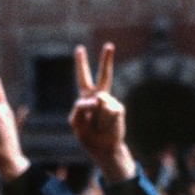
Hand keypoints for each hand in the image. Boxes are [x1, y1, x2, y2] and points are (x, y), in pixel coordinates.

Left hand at [69, 43, 134, 182]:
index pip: (83, 78)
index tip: (80, 49)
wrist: (103, 149)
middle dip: (106, 60)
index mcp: (86, 97)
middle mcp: (100, 97)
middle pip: (104, 75)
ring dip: (95, 117)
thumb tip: (98, 99)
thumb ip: (79, 109)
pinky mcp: (119, 109)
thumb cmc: (88, 136)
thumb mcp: (75, 123)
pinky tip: (106, 127)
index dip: (81, 63)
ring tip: (98, 127)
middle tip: (109, 45)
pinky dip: (103, 121)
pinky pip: (108, 111)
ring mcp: (110, 102)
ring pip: (100, 102)